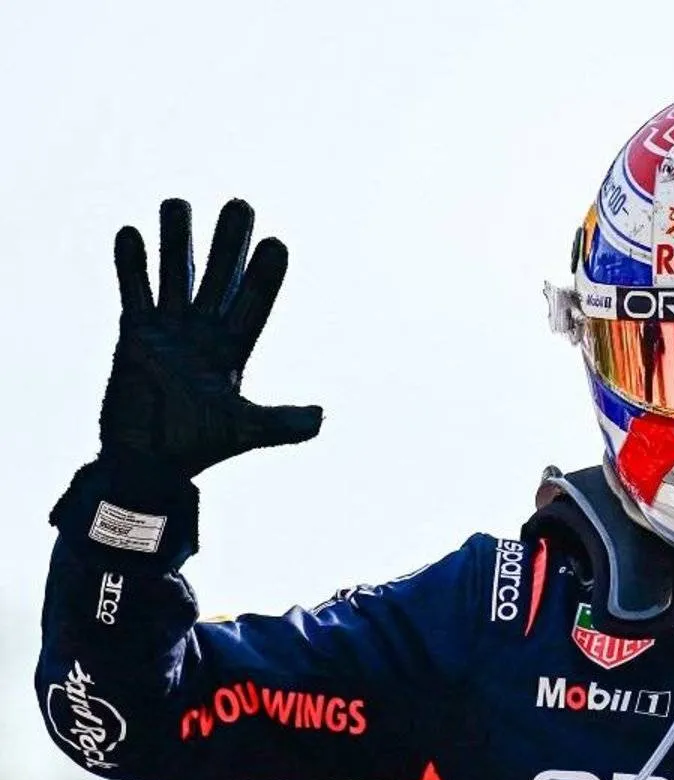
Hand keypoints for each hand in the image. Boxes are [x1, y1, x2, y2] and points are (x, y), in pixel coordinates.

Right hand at [102, 198, 321, 477]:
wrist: (148, 462)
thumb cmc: (197, 446)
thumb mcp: (244, 430)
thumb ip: (281, 422)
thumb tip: (321, 417)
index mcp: (233, 350)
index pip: (253, 304)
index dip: (264, 276)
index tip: (276, 244)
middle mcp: (204, 333)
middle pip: (219, 278)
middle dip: (228, 243)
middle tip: (240, 204)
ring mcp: (169, 331)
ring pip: (175, 275)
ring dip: (176, 242)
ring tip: (178, 203)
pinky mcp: (134, 336)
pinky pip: (134, 293)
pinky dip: (132, 266)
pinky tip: (131, 233)